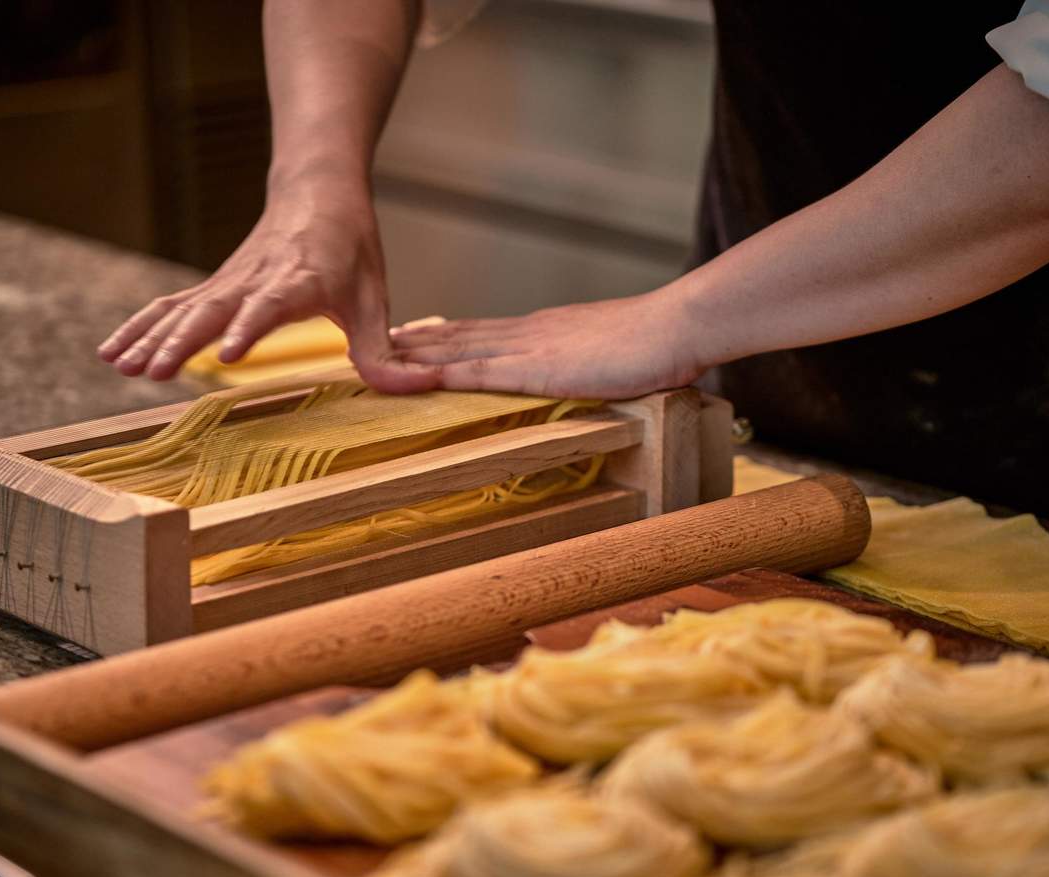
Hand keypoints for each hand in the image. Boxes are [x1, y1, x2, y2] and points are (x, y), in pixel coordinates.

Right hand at [97, 179, 436, 392]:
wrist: (318, 191)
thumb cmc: (351, 247)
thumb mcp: (375, 299)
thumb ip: (383, 351)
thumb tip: (416, 389)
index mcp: (300, 280)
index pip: (269, 304)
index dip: (247, 327)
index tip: (224, 353)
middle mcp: (257, 278)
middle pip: (212, 308)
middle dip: (181, 341)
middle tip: (152, 372)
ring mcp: (230, 280)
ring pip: (183, 307)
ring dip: (150, 336)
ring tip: (119, 366)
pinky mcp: (216, 285)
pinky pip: (172, 305)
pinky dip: (142, 326)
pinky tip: (112, 353)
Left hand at [389, 289, 705, 398]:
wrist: (675, 328)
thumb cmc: (657, 344)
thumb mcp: (610, 354)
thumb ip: (588, 362)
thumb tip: (582, 372)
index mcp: (544, 330)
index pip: (482, 333)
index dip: (443, 336)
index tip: (409, 337)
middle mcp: (528, 333)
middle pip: (458, 335)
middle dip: (415, 342)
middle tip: (372, 343)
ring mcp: (530, 348)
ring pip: (459, 349)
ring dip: (417, 355)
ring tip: (376, 356)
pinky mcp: (539, 368)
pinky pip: (482, 372)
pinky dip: (446, 373)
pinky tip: (417, 378)